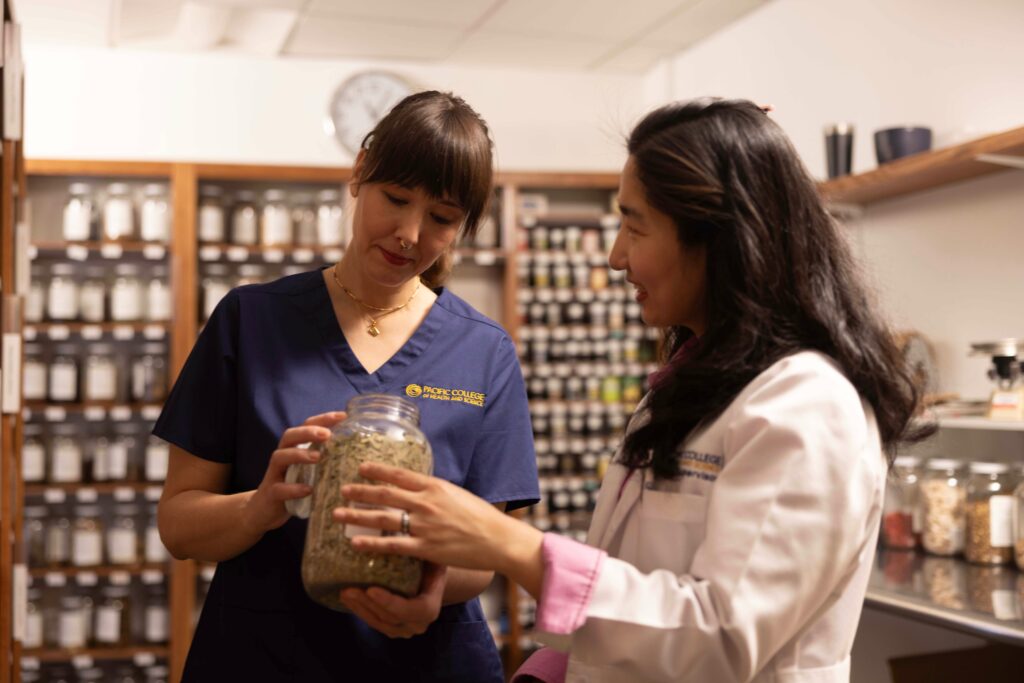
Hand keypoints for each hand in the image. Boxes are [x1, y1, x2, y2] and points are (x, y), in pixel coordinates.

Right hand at [243, 411, 345, 534]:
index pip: (306, 425)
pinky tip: (308, 489)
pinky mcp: (270, 493)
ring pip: (281, 457)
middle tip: (327, 434)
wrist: (264, 511)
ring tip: (318, 457)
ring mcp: (274, 474)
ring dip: (300, 455)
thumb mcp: (309, 470)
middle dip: (308, 432)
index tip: (343, 416)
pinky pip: (280, 488)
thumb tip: (358, 452)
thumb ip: (325, 460)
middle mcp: (283, 456)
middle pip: (290, 436)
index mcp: (294, 448)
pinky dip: (294, 488)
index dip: (323, 418)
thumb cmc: (294, 487)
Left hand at [333, 462, 539, 573]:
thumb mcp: (456, 494)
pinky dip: (372, 544)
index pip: (399, 474)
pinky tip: (355, 543)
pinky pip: (392, 545)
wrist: (497, 539)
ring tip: (338, 514)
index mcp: (435, 486)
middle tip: (341, 490)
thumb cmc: (480, 516)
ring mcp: (425, 526)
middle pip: (385, 494)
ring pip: (383, 518)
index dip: (377, 469)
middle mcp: (427, 503)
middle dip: (360, 492)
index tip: (360, 467)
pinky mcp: (425, 548)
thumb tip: (415, 487)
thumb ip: (434, 491)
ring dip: (357, 515)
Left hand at [339, 562, 446, 637]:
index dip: (390, 602)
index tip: (371, 589)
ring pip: (379, 623)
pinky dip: (360, 611)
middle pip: (390, 618)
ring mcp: (405, 630)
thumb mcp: (431, 558)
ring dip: (359, 608)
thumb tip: (404, 533)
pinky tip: (348, 599)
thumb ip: (421, 553)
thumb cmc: (432, 566)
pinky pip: (374, 623)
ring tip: (344, 592)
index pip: (411, 610)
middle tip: (349, 589)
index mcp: (430, 608)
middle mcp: (418, 624)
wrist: (432, 581)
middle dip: (367, 604)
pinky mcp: (392, 629)